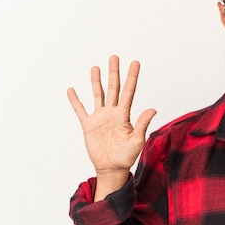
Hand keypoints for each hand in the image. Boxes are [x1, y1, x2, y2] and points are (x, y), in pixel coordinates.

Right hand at [67, 55, 155, 197]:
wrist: (112, 168)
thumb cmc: (127, 156)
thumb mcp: (137, 140)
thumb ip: (142, 124)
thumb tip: (153, 109)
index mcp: (124, 115)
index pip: (129, 91)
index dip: (132, 77)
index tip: (135, 63)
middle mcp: (112, 112)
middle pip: (113, 88)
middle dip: (114, 73)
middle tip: (114, 57)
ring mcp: (100, 117)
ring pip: (98, 95)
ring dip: (96, 81)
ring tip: (96, 67)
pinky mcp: (88, 125)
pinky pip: (80, 110)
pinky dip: (75, 100)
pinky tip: (72, 90)